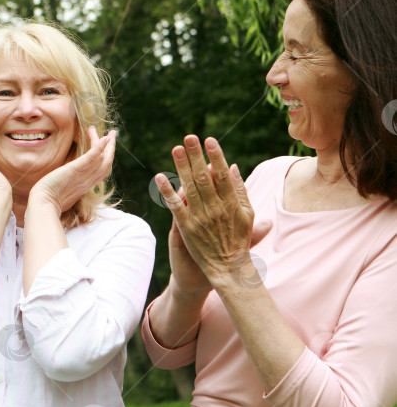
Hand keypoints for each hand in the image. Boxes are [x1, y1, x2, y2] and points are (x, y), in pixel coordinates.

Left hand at [29, 127, 115, 215]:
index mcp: (85, 186)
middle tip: (113, 134)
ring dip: (107, 145)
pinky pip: (91, 158)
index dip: (106, 158)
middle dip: (111, 149)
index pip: (101, 171)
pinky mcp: (75, 170)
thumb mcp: (61, 192)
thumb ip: (67, 186)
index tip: (106, 147)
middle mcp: (87, 181)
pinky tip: (103, 138)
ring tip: (110, 132)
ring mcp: (83, 176)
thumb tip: (62, 185)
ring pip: (103, 160)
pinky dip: (99, 148)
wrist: (43, 204)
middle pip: (106, 164)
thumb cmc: (47, 201)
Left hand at [155, 135, 259, 289]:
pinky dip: (168, 192)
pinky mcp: (186, 228)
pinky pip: (176, 207)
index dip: (215, 157)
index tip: (209, 140)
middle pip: (204, 177)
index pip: (222, 175)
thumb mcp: (246, 215)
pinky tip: (159, 177)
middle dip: (196, 156)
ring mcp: (200, 218)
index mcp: (231, 204)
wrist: (227, 269)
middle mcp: (216, 208)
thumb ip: (240, 191)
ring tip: (176, 149)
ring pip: (189, 188)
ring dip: (181, 167)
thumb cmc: (238, 241)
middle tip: (189, 137)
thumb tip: (233, 167)